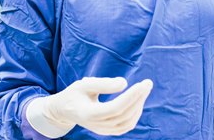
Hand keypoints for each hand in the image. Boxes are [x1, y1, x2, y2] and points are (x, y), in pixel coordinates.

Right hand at [28, 77, 152, 136]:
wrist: (65, 110)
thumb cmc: (74, 94)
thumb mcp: (84, 84)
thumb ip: (103, 83)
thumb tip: (124, 83)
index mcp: (89, 114)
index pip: (114, 108)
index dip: (130, 97)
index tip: (141, 84)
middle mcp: (97, 126)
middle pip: (124, 115)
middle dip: (138, 98)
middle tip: (148, 83)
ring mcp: (103, 131)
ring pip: (127, 122)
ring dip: (139, 105)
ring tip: (144, 89)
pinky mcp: (108, 131)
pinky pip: (126, 125)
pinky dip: (135, 113)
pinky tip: (138, 100)